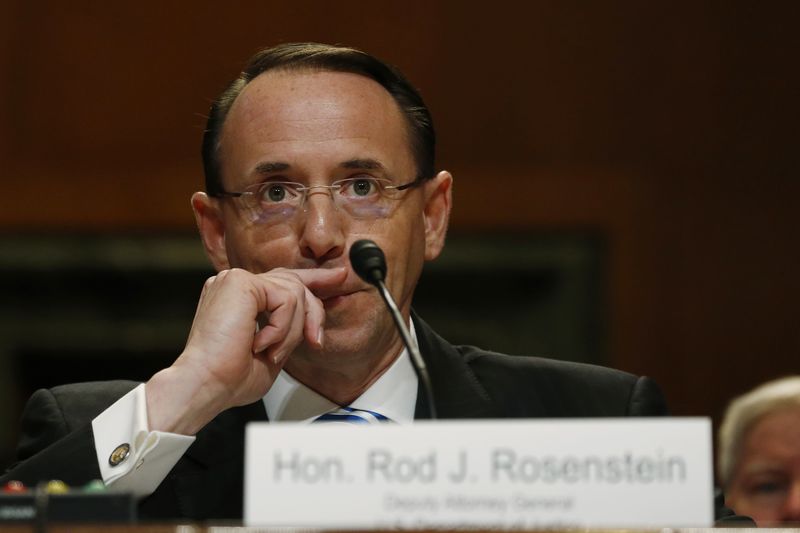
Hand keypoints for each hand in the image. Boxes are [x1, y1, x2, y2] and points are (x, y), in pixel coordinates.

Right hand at [145, 266, 346, 434]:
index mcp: (240, 298)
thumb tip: (311, 323)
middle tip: (316, 340)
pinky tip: (261, 344)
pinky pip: (286, 299)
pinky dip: (282, 327)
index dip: (314, 280)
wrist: (206, 384)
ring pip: (294, 293)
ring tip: (273, 353)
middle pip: (294, 282)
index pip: (282, 280)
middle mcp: (236, 284)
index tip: (338, 280)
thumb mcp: (272, 351)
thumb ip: (288, 331)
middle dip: (314, 312)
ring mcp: (237, 280)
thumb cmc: (229, 377)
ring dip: (293, 331)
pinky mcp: (241, 282)